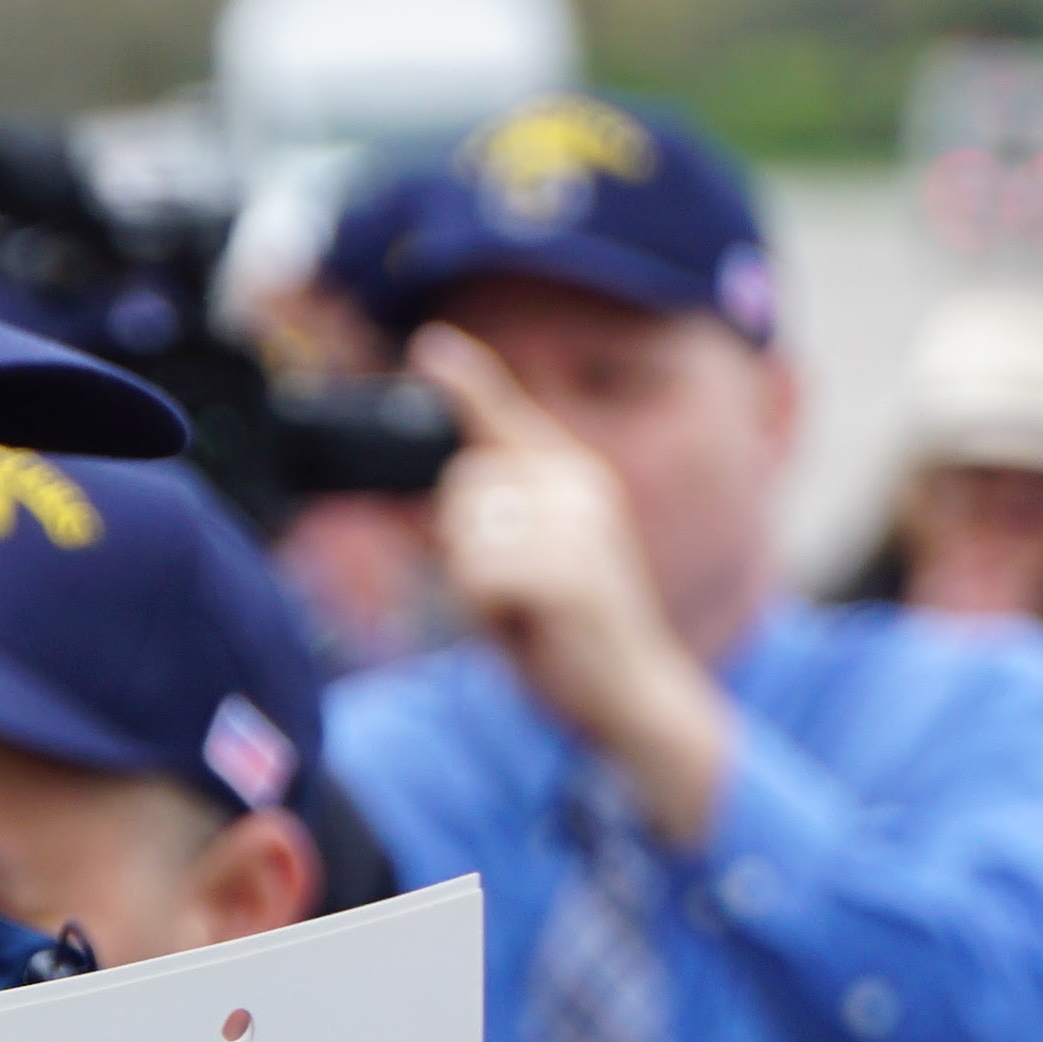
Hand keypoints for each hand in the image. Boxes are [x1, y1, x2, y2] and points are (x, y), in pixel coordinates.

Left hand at [415, 323, 733, 840]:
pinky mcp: (572, 569)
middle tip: (511, 597)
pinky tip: (530, 627)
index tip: (430, 346)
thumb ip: (474, 534)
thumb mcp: (512, 575)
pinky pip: (480, 573)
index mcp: (571, 480)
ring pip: (467, 530)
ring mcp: (581, 524)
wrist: (628, 695)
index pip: (508, 418)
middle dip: (461, 549)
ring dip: (473, 586)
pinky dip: (485, 611)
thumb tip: (413, 505)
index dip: (468, 382)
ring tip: (523, 613)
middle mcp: (581, 487)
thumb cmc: (563, 636)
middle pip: (462, 486)